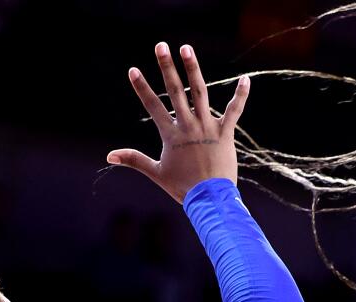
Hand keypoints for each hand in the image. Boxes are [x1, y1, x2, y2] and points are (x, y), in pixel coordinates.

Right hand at [107, 42, 248, 202]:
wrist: (211, 201)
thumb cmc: (184, 188)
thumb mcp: (156, 173)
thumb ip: (134, 160)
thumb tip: (109, 155)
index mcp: (171, 135)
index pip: (153, 106)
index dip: (142, 88)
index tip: (133, 70)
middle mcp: (188, 127)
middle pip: (175, 92)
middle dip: (167, 67)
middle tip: (161, 45)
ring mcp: (207, 129)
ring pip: (200, 93)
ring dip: (193, 69)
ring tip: (186, 48)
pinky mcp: (225, 134)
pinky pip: (234, 111)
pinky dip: (240, 95)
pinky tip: (246, 79)